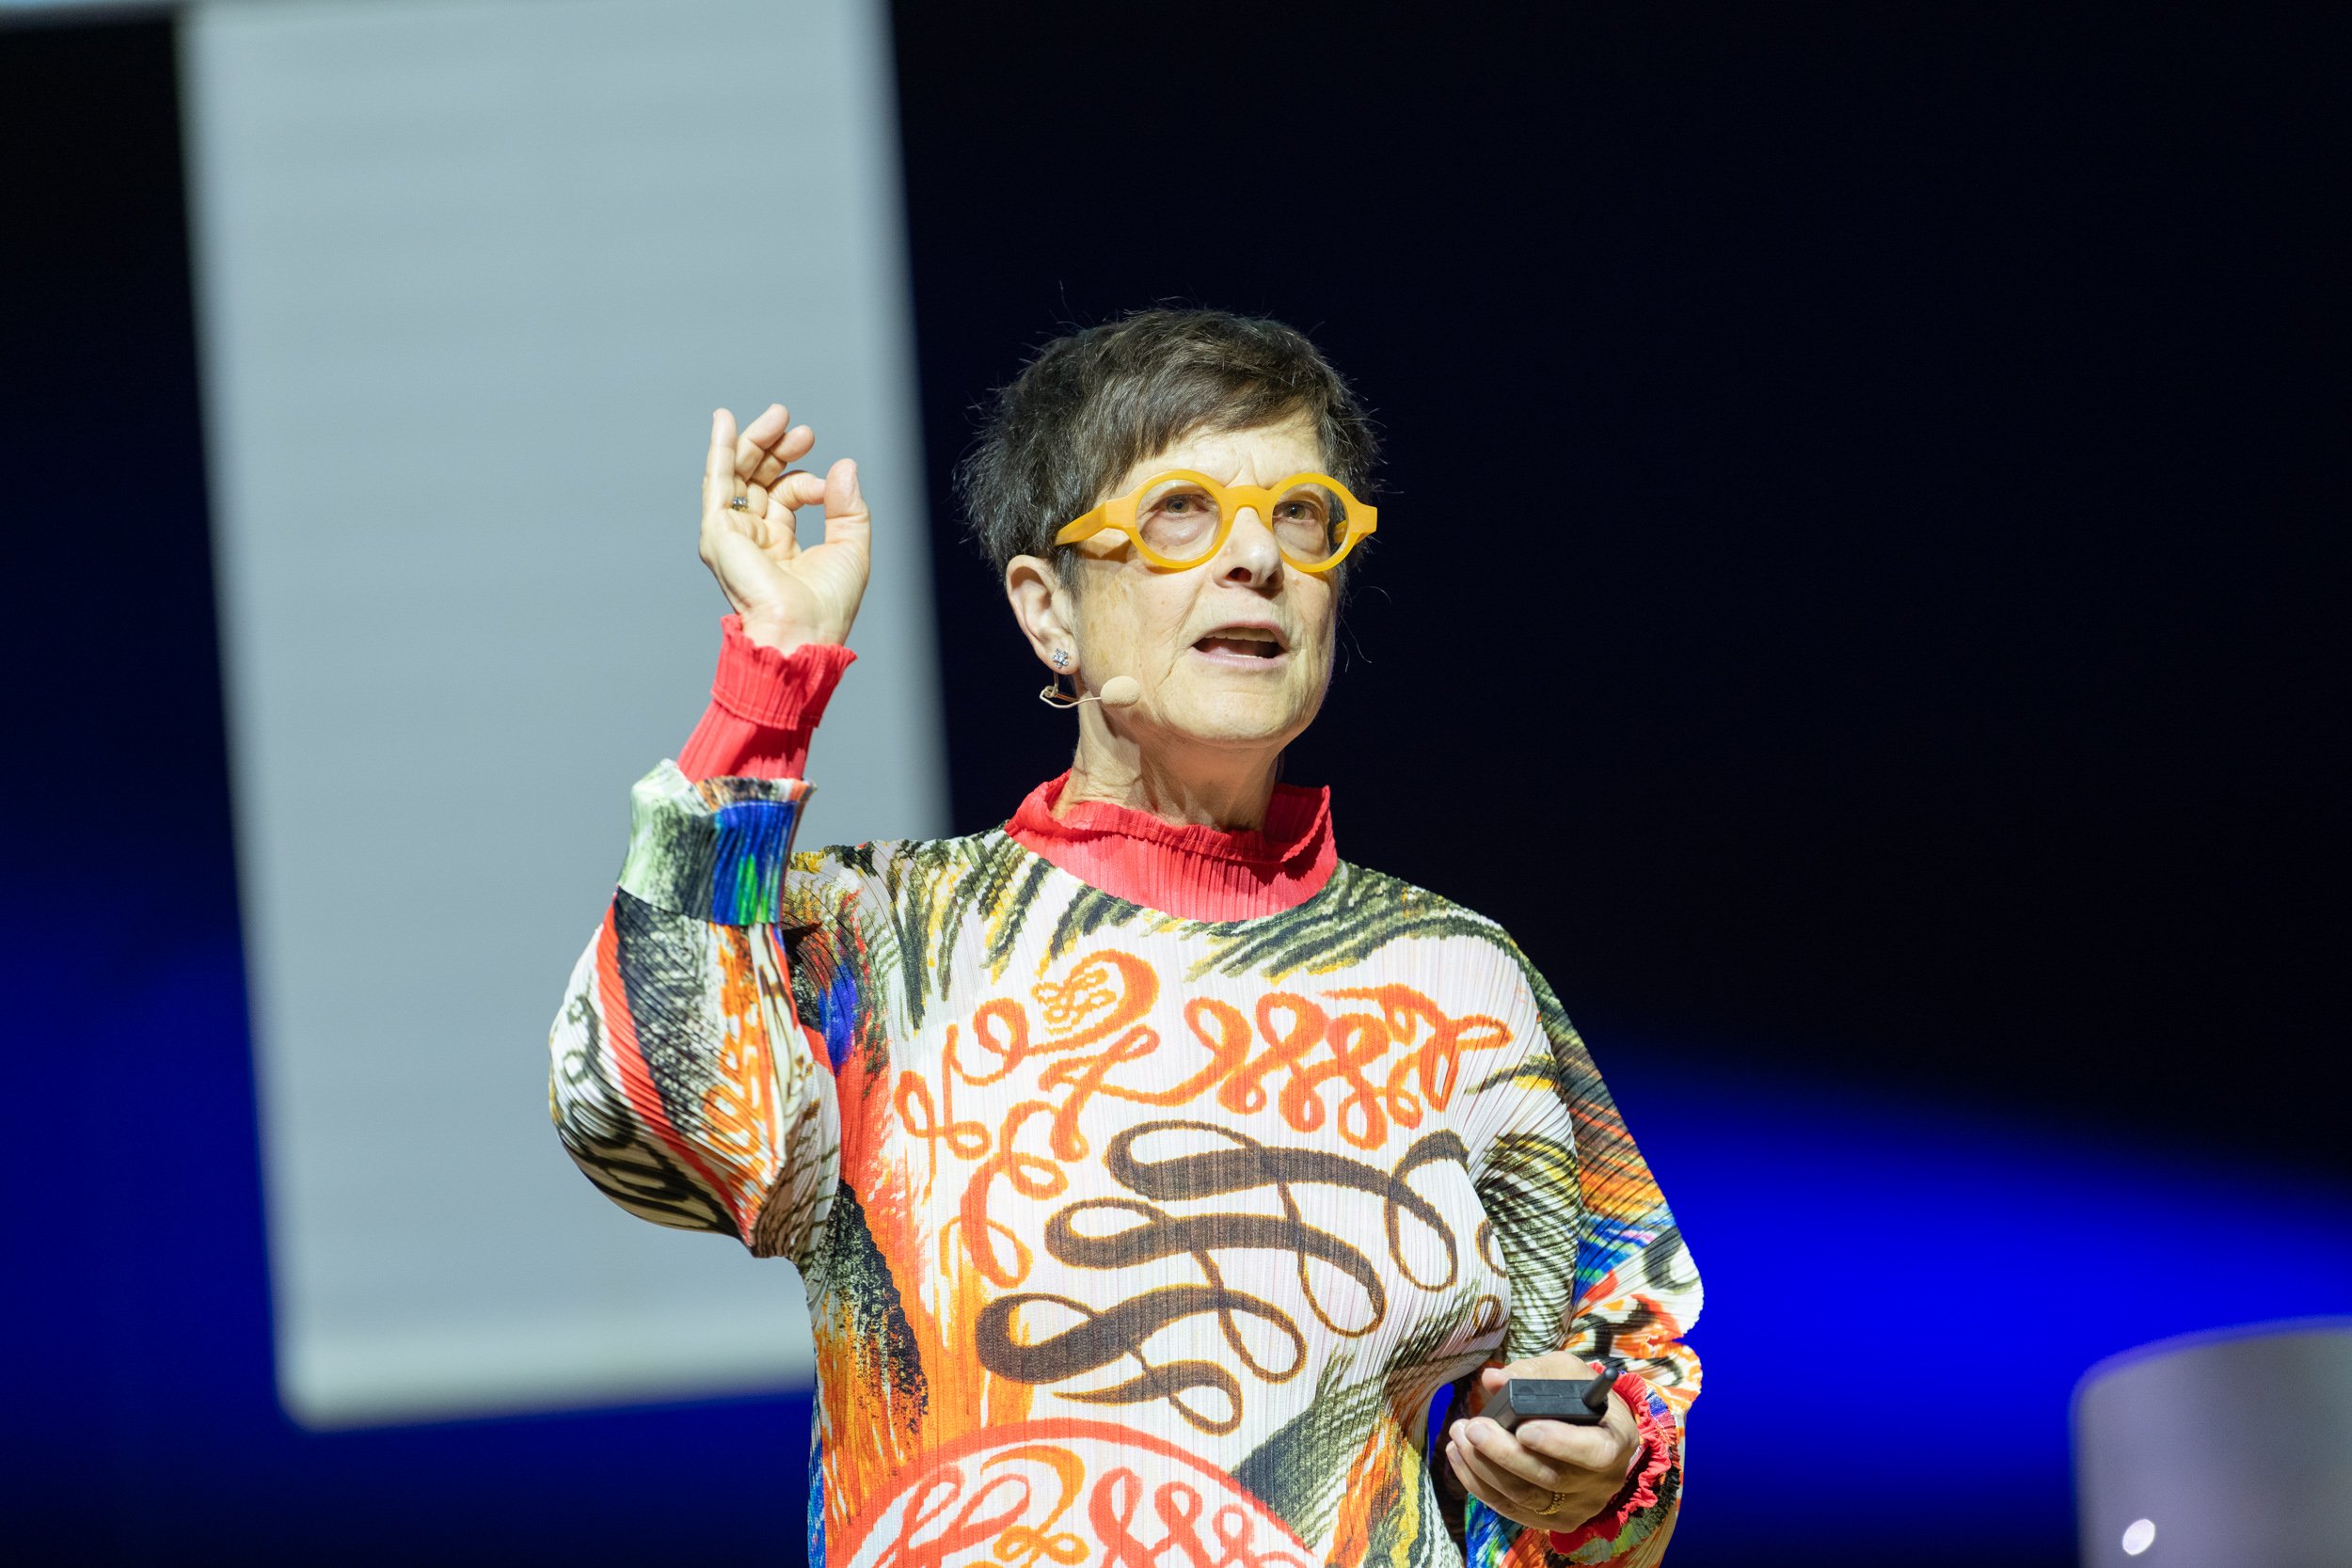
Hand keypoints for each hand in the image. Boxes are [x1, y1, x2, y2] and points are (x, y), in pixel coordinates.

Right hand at [697, 403, 870, 650]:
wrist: (802, 631)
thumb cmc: (827, 606)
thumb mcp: (851, 547)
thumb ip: (847, 506)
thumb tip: (844, 465)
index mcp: (779, 547)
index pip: (787, 496)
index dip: (808, 482)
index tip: (828, 486)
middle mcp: (751, 540)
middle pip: (758, 480)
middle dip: (778, 449)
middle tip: (801, 429)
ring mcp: (732, 535)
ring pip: (738, 476)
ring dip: (756, 442)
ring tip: (778, 415)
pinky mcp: (719, 533)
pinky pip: (716, 483)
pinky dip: (720, 450)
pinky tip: (724, 421)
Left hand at [1443, 1355, 1644, 1534]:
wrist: (1594, 1434)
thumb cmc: (1579, 1397)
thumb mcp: (1565, 1373)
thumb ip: (1532, 1373)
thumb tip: (1493, 1380)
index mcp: (1616, 1442)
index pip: (1594, 1453)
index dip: (1558, 1444)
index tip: (1522, 1429)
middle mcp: (1602, 1483)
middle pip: (1549, 1478)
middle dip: (1504, 1453)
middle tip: (1472, 1427)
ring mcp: (1577, 1507)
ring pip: (1524, 1497)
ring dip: (1483, 1467)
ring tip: (1458, 1436)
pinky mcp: (1552, 1520)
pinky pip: (1511, 1508)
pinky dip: (1480, 1484)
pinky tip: (1460, 1456)